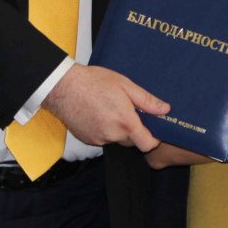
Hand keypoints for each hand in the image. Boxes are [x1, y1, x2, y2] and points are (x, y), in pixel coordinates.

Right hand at [45, 64, 167, 152]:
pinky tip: (98, 113)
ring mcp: (98, 139)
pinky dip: (104, 129)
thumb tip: (165, 109)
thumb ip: (146, 100)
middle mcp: (113, 135)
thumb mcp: (125, 85)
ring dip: (118, 129)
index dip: (153, 139)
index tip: (152, 129)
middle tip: (129, 111)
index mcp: (126, 123)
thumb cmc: (93, 82)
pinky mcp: (87, 139)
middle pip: (132, 142)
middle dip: (134, 131)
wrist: (63, 87)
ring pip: (116, 139)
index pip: (147, 144)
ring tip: (110, 108)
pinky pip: (102, 138)